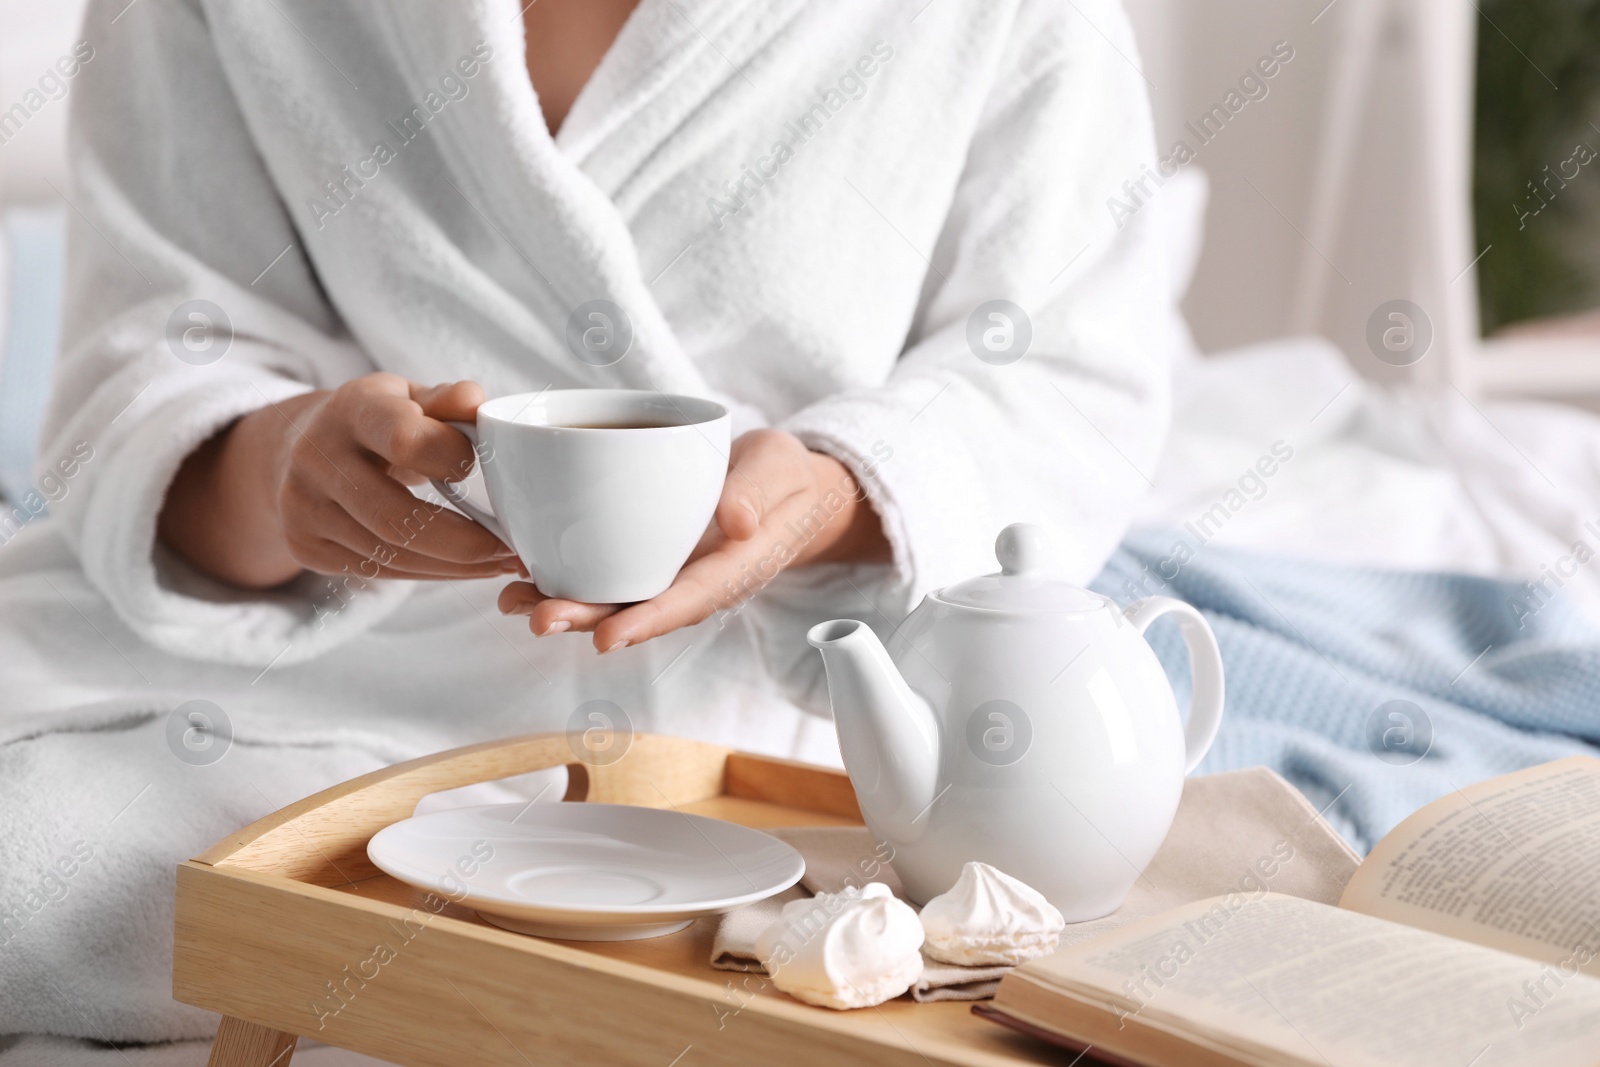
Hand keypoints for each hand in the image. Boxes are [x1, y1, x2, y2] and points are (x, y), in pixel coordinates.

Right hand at [160, 373, 520, 587]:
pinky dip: (429, 573)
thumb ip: (446, 401)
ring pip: (390, 553)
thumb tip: (475, 400)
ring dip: (454, 566)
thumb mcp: (407, 397)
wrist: (294, 448)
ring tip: (499, 562)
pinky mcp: (305, 546)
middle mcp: (317, 457)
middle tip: (509, 547)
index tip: (477, 467)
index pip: (404, 439)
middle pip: (396, 517)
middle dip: (464, 541)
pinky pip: (377, 570)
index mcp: (351, 409)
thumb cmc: (375, 421)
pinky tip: (463, 569)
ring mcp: (303, 507)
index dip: (450, 457)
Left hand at [497, 428, 889, 651]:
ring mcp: (670, 573)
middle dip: (588, 618)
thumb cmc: (783, 477)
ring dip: (567, 604)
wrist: (783, 486)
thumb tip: (737, 522)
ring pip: (617, 597)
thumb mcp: (780, 470)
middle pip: (640, 608)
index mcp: (735, 569)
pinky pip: (610, 573)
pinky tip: (525, 574)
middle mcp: (696, 581)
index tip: (608, 638)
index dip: (648, 621)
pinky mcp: (651, 557)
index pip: (690, 600)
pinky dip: (568, 577)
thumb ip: (758, 492)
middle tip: (538, 618)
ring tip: (513, 602)